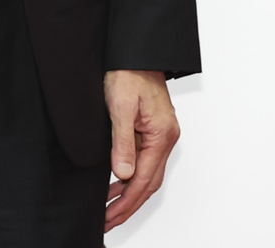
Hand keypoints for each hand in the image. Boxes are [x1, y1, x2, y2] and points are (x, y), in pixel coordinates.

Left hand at [104, 69, 178, 230]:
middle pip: (150, 183)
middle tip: (108, 221)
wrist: (137, 52)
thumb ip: (123, 142)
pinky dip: (133, 178)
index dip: (126, 202)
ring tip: (109, 210)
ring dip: (130, 194)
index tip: (110, 217)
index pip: (144, 179)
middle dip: (129, 205)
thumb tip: (124, 173)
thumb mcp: (121, 107)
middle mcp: (167, 137)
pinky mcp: (155, 130)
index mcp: (162, 134)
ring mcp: (162, 134)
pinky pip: (146, 162)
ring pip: (149, 175)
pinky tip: (117, 183)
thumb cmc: (130, 73)